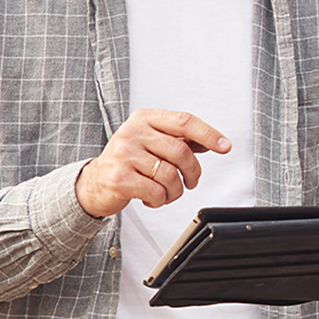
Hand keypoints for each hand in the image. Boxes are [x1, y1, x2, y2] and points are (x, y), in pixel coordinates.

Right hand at [74, 109, 230, 217]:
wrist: (94, 182)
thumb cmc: (128, 161)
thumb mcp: (151, 143)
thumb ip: (179, 140)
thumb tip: (211, 141)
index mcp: (144, 118)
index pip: (184, 121)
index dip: (208, 134)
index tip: (225, 146)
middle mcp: (133, 132)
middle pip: (181, 151)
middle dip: (193, 172)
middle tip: (190, 182)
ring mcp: (124, 154)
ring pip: (170, 175)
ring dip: (175, 191)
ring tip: (166, 193)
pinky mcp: (119, 178)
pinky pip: (156, 192)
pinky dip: (160, 200)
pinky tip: (151, 198)